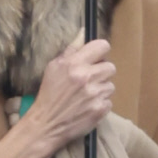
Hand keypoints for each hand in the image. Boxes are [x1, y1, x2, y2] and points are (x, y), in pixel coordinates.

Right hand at [25, 36, 114, 154]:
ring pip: (110, 85)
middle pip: (110, 67)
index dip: (101, 52)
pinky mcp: (100, 109)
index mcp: (75, 63)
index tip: (96, 58)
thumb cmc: (49, 94)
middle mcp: (87, 76)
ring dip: (101, 90)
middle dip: (101, 73)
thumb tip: (83, 33)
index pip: (102, 46)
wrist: (46, 124)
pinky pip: (109, 101)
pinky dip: (101, 104)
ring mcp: (95, 94)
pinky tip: (88, 107)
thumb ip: (71, 50)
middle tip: (90, 80)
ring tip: (87, 96)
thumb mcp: (54, 68)